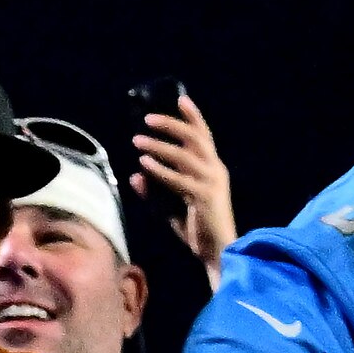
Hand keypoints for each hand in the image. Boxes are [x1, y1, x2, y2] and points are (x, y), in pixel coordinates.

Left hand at [130, 92, 240, 275]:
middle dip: (172, 124)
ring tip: (138, 141)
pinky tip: (145, 165)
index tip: (180, 99)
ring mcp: (211, 183)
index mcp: (213, 169)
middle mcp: (215, 171)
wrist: (218, 253)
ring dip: (160, 145)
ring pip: (184, 155)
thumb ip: (155, 192)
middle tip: (148, 119)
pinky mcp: (204, 197)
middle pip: (195, 138)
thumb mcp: (173, 208)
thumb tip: (135, 177)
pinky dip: (160, 170)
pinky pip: (178, 179)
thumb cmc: (198, 230)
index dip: (194, 116)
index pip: (205, 136)